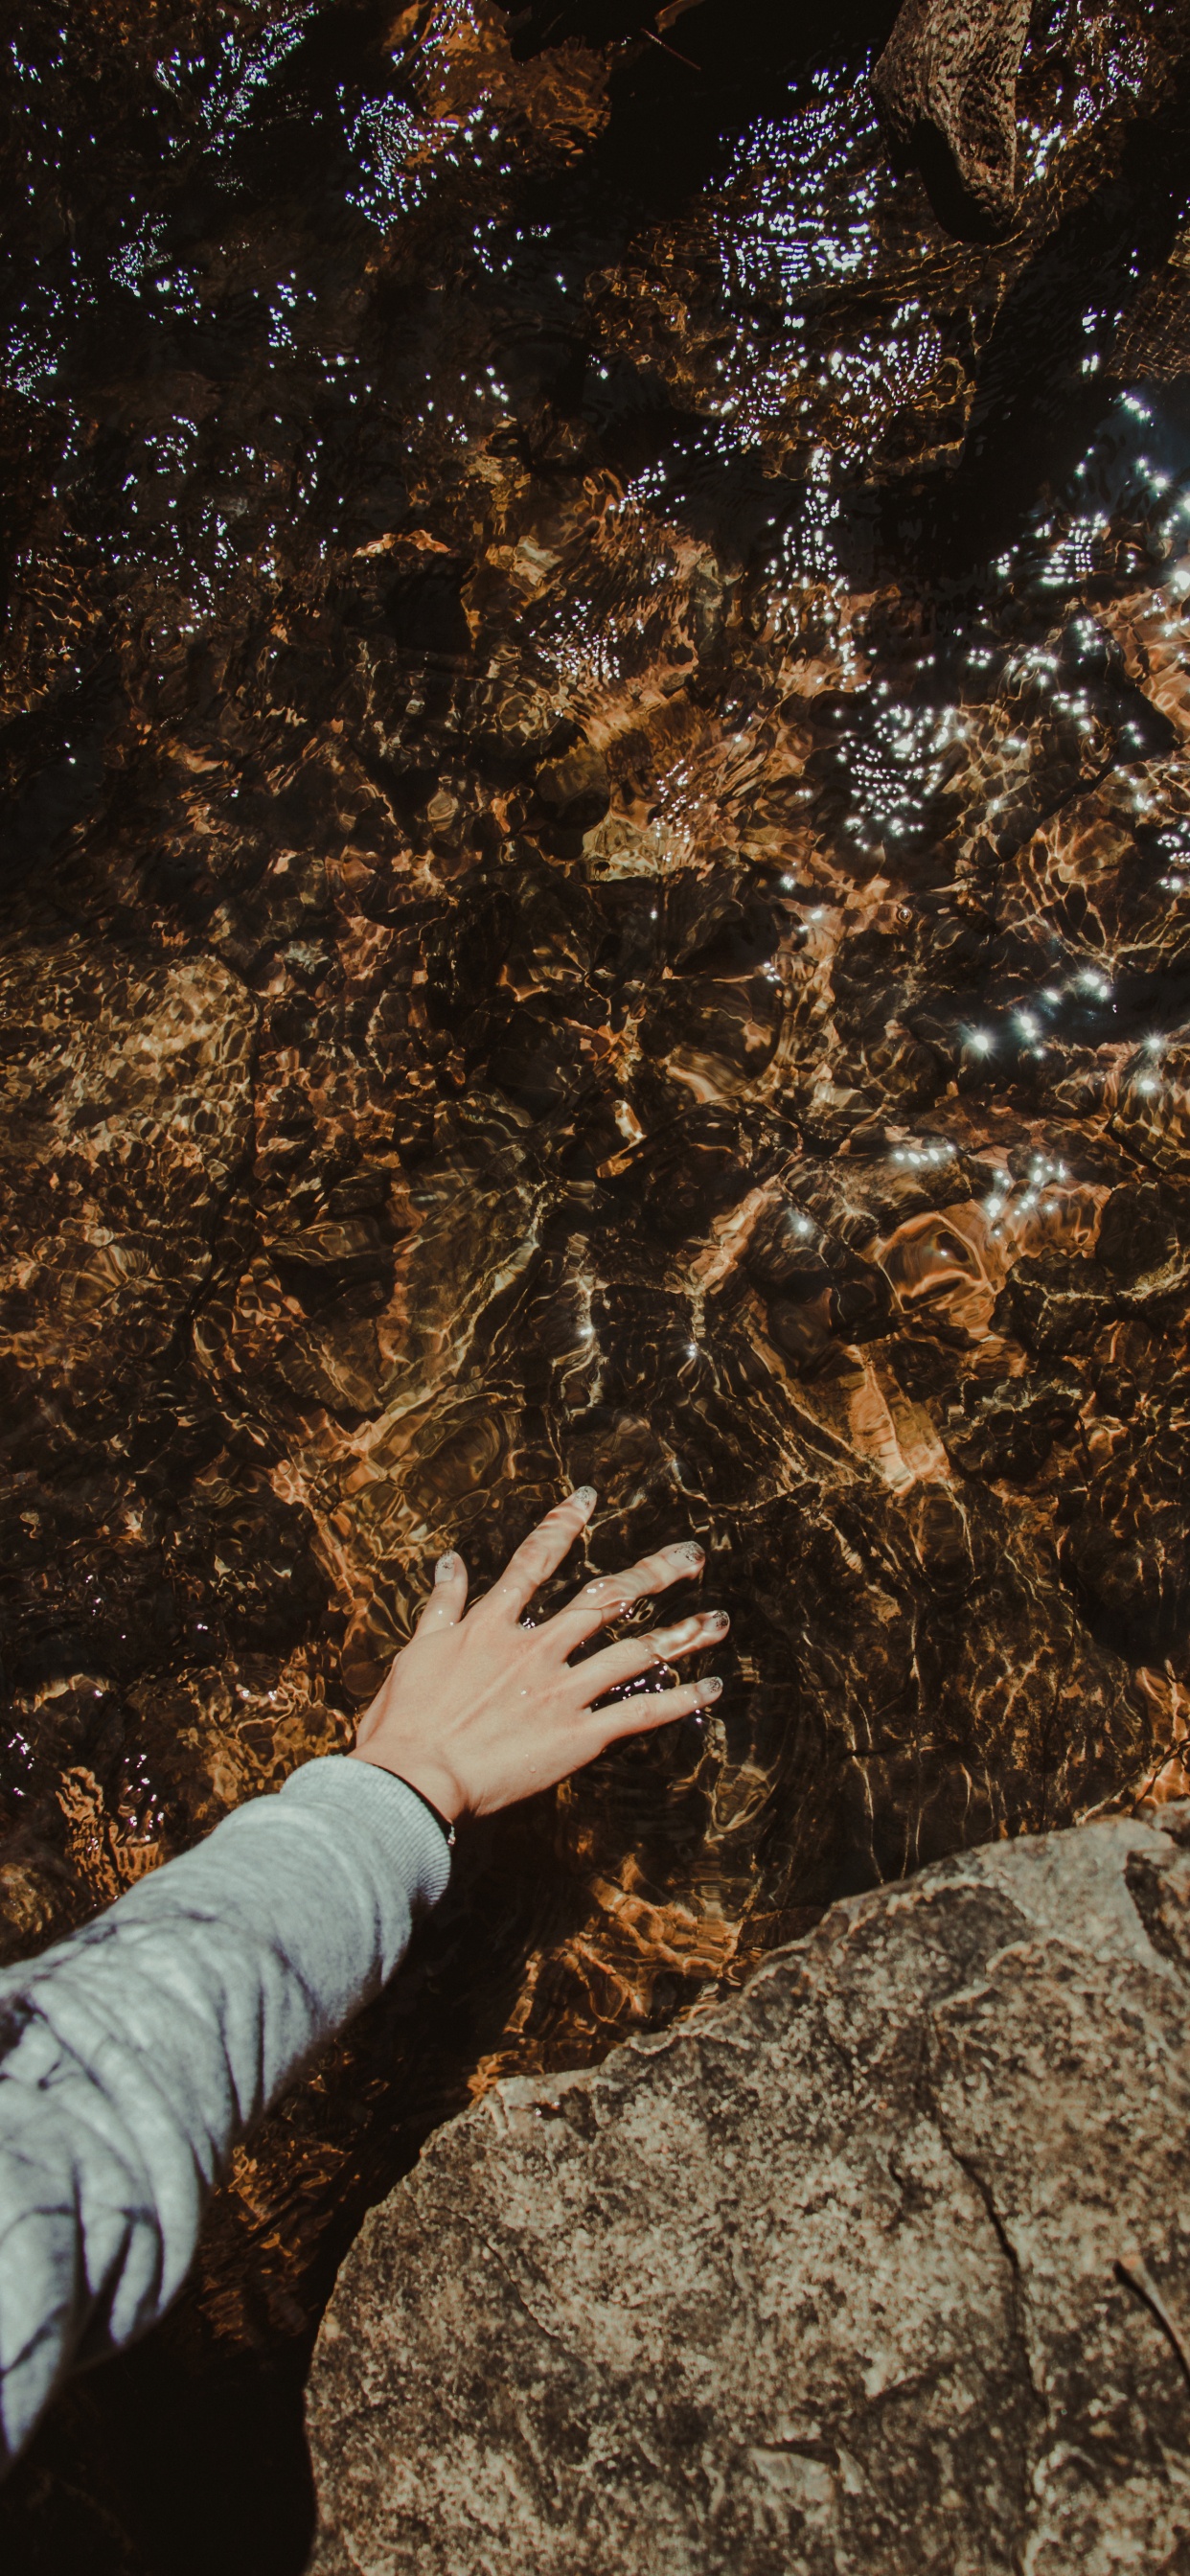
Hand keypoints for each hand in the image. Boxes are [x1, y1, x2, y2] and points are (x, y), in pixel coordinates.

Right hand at [350, 1488, 726, 1821]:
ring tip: (718, 1620)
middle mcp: (535, 1648)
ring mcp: (561, 1691)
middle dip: (653, 1574)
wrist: (414, 1779)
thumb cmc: (406, 1722)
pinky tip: (711, 1687)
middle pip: (605, 1599)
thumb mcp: (417, 1650)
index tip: (588, 1499)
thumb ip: (442, 1603)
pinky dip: (678, 1700)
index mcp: (493, 1625)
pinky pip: (638, 1713)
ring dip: (681, 1633)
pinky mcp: (578, 1735)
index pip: (534, 1561)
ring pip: (634, 1652)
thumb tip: (449, 1560)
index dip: (562, 1526)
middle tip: (691, 1556)